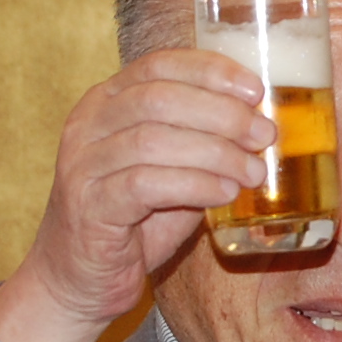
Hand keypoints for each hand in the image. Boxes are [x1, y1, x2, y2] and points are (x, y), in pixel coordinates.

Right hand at [0, 49, 273, 341]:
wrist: (78, 277)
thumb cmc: (132, 220)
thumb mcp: (169, 168)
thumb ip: (201, 142)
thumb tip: (261, 125)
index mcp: (107, 101)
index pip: (159, 64)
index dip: (211, 71)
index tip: (255, 90)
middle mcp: (88, 124)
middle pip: (160, 97)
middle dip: (221, 113)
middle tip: (263, 135)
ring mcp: (82, 164)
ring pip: (155, 138)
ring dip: (216, 152)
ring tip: (253, 171)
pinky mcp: (89, 205)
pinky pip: (146, 184)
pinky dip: (194, 184)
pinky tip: (225, 192)